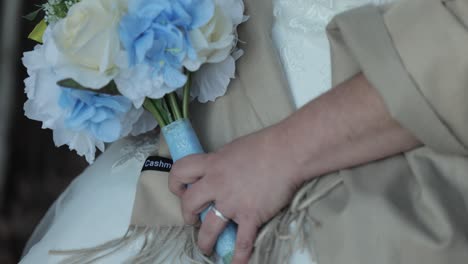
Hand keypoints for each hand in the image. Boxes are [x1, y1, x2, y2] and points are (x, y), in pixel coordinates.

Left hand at [168, 124, 303, 263]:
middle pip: (189, 204)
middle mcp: (217, 184)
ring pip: (208, 229)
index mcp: (212, 164)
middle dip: (188, 216)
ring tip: (206, 248)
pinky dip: (238, 257)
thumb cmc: (266, 145)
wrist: (288, 152)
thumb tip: (221, 169)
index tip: (181, 191)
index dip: (176, 183)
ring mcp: (232, 202)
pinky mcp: (250, 216)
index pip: (180, 171)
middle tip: (194, 219)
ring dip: (205, 242)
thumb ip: (223, 162)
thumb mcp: (235, 148)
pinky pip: (241, 242)